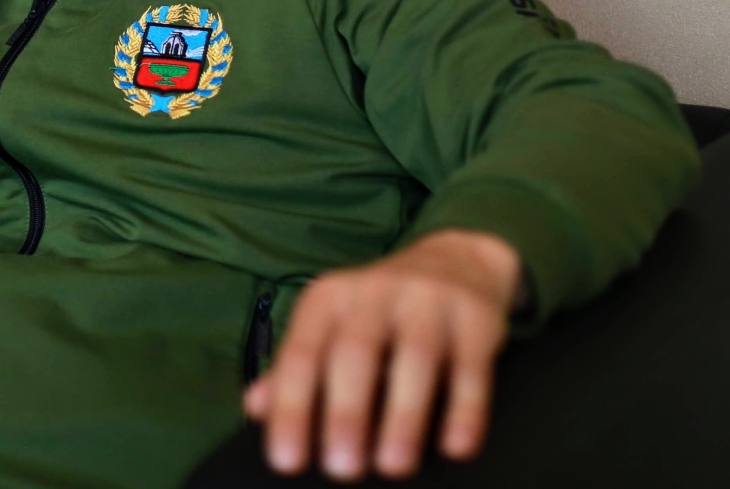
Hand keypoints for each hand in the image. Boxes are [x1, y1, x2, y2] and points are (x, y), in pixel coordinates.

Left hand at [243, 229, 522, 481]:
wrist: (456, 261)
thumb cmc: (379, 310)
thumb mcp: (332, 326)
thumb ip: (296, 368)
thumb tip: (255, 407)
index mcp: (329, 299)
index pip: (301, 354)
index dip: (291, 408)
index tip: (286, 461)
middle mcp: (373, 291)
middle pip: (355, 352)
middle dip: (346, 412)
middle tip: (341, 470)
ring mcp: (426, 299)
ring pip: (414, 357)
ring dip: (403, 415)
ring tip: (393, 466)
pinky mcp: (474, 316)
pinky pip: (471, 365)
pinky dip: (466, 408)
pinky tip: (455, 447)